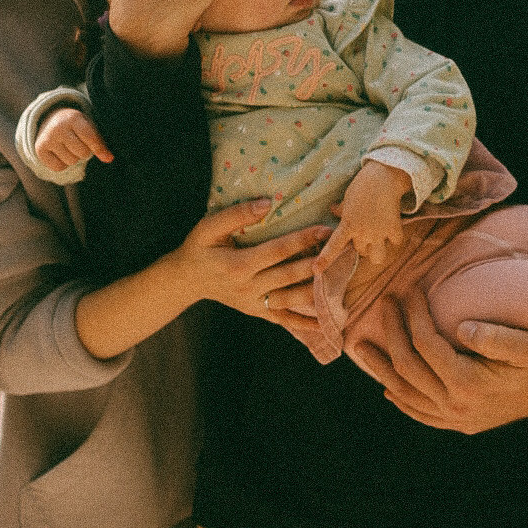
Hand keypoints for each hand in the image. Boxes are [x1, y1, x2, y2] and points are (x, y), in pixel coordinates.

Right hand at [34, 107, 112, 170]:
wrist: (50, 120)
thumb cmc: (76, 126)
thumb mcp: (89, 127)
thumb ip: (99, 142)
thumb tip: (109, 159)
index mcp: (73, 117)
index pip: (91, 138)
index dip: (100, 149)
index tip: (108, 157)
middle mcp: (58, 127)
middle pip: (82, 153)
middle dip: (84, 151)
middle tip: (79, 143)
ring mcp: (47, 138)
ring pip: (71, 162)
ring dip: (73, 158)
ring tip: (68, 146)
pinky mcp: (39, 149)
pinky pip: (59, 168)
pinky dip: (62, 164)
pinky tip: (60, 152)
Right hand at [169, 198, 330, 322]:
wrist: (184, 280)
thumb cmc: (198, 249)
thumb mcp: (208, 227)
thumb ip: (237, 215)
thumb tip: (267, 204)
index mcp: (238, 266)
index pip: (277, 251)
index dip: (302, 240)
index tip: (324, 229)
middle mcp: (248, 288)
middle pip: (290, 276)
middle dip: (317, 262)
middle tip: (343, 251)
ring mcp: (253, 303)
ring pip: (291, 299)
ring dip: (317, 290)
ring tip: (342, 278)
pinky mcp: (256, 312)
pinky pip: (283, 319)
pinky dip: (304, 323)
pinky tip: (325, 323)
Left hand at [319, 161, 407, 267]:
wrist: (383, 177)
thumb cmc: (362, 185)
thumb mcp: (347, 197)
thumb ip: (341, 208)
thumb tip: (333, 209)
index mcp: (348, 225)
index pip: (333, 245)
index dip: (325, 259)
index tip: (316, 270)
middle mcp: (363, 233)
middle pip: (361, 251)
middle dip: (362, 245)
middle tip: (365, 232)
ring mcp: (379, 233)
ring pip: (378, 257)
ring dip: (377, 251)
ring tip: (379, 240)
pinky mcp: (394, 229)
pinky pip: (394, 243)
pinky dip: (394, 238)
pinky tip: (392, 229)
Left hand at [350, 288, 527, 431]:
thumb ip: (498, 337)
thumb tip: (462, 327)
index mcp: (469, 383)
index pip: (426, 344)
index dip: (413, 314)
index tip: (409, 288)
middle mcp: (458, 406)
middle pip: (409, 367)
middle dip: (393, 332)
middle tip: (384, 302)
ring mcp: (460, 419)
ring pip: (408, 395)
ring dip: (383, 371)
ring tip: (362, 347)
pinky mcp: (465, 424)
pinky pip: (424, 416)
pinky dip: (404, 403)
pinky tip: (390, 392)